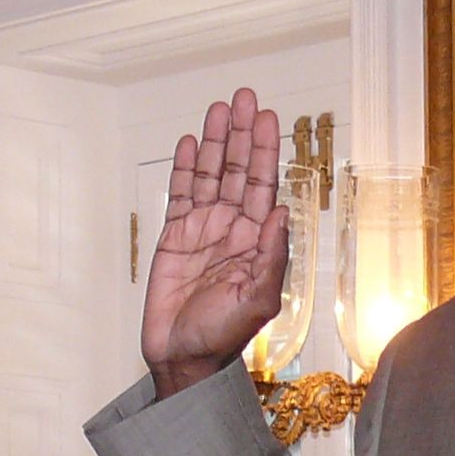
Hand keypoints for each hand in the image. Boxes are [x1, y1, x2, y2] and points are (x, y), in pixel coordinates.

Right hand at [141, 89, 290, 396]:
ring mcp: (203, 230)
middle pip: (238, 170)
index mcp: (256, 241)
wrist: (182, 358)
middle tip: (243, 97)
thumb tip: (279, 214)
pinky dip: (186, 168)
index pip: (262, 185)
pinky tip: (191, 143)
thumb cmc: (223, 337)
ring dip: (215, 142)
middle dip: (241, 134)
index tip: (265, 118)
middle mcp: (231, 228)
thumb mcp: (258, 302)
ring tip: (217, 108)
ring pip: (210, 175)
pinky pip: (181, 194)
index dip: (264, 150)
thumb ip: (270, 259)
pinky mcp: (175, 237)